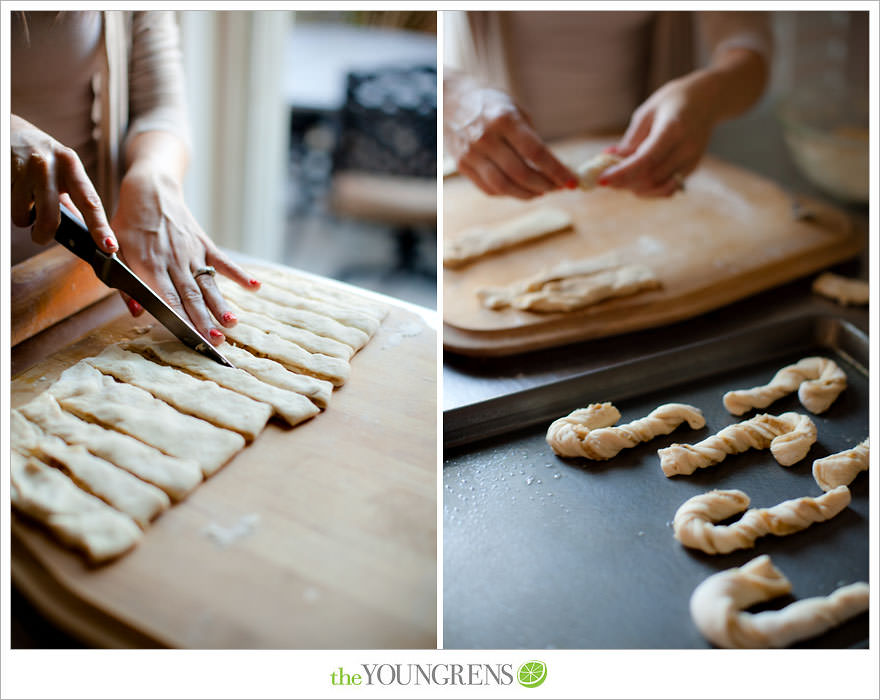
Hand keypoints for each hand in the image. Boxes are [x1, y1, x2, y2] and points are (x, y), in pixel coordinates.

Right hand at [10, 114, 117, 251]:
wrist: (7, 128)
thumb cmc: (40, 156)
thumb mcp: (62, 170)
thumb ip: (74, 198)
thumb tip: (87, 232)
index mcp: (70, 164)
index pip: (89, 201)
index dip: (100, 227)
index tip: (109, 247)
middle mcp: (48, 165)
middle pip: (50, 218)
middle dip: (44, 234)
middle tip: (41, 235)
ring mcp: (23, 168)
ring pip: (23, 217)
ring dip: (23, 218)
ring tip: (24, 199)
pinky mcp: (3, 173)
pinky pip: (8, 207)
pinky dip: (12, 206)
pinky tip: (14, 190)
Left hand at [111, 162, 256, 344]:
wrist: (150, 190)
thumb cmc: (128, 224)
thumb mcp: (114, 251)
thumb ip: (124, 284)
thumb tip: (136, 312)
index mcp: (148, 264)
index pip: (166, 298)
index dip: (179, 318)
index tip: (189, 338)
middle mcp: (173, 260)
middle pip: (191, 296)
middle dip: (204, 320)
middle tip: (215, 341)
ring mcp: (192, 253)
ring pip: (208, 284)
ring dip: (221, 304)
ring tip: (231, 323)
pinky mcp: (204, 244)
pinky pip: (223, 261)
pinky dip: (239, 274)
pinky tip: (255, 287)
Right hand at [445, 74, 576, 198]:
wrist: (451, 100)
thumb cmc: (492, 105)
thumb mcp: (516, 110)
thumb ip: (532, 138)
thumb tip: (554, 168)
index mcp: (504, 119)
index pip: (536, 153)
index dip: (556, 171)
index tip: (571, 181)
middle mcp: (486, 138)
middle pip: (521, 173)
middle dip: (545, 185)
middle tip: (558, 188)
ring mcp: (471, 154)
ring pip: (504, 187)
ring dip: (527, 194)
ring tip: (541, 192)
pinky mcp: (462, 165)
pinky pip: (489, 189)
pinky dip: (508, 193)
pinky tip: (520, 189)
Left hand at [599, 72, 718, 197]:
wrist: (708, 99)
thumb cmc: (673, 101)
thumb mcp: (647, 113)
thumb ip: (630, 140)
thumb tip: (608, 159)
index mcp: (673, 129)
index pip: (645, 160)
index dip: (622, 173)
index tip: (602, 179)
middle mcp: (686, 148)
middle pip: (650, 177)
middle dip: (624, 182)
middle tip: (605, 179)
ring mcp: (691, 160)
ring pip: (658, 187)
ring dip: (634, 188)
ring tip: (619, 180)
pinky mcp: (692, 168)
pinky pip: (668, 187)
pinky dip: (648, 189)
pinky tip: (635, 182)